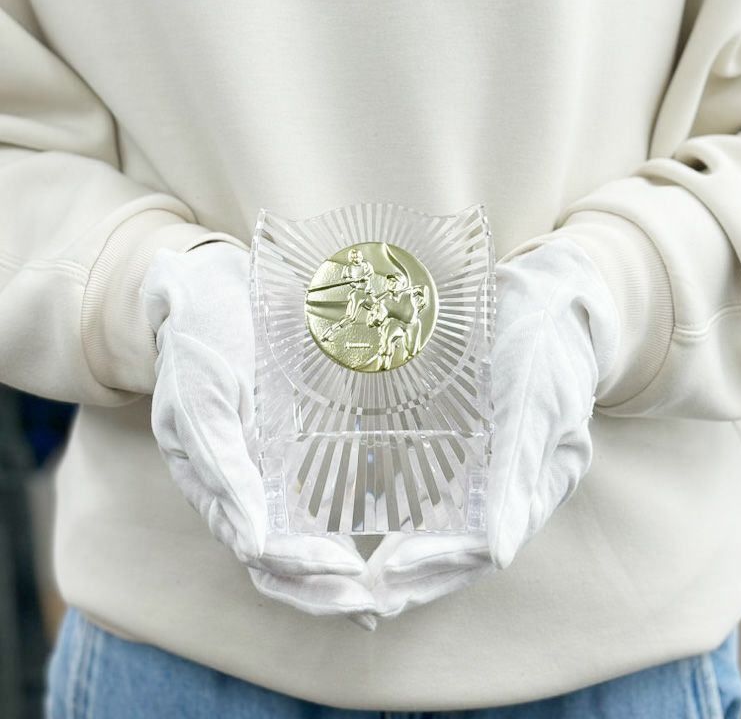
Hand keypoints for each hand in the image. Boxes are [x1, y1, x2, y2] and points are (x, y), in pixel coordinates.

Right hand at [142, 243, 376, 621]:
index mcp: (217, 485)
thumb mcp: (200, 401)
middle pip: (284, 562)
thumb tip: (251, 543)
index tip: (348, 576)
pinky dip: (345, 524)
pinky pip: (319, 495)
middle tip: (375, 607)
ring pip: (302, 539)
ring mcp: (268, 470)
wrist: (208, 290)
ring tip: (385, 592)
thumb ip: (221, 468)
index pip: (260, 552)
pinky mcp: (292, 445)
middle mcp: (245, 488)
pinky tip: (385, 533)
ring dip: (338, 574)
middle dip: (326, 591)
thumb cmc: (197, 343)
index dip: (303, 574)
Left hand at [360, 238, 618, 619]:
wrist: (548, 295)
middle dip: (414, 575)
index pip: (485, 545)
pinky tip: (369, 518)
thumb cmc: (547, 342)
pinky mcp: (470, 447)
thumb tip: (497, 556)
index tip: (389, 572)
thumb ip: (520, 475)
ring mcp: (492, 469)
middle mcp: (513, 487)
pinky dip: (407, 511)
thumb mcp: (537, 402)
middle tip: (362, 596)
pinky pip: (437, 489)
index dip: (438, 564)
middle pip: (461, 550)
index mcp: (539, 484)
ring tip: (359, 577)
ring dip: (407, 554)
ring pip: (447, 528)